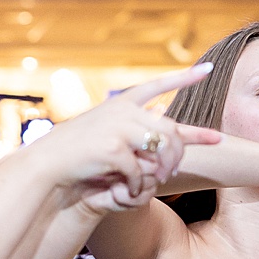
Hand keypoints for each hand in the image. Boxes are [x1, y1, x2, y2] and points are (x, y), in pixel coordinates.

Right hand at [43, 64, 222, 209]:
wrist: (48, 165)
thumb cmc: (78, 150)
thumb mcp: (108, 129)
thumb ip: (136, 123)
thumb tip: (165, 110)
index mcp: (122, 103)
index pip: (158, 84)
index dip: (184, 78)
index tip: (209, 69)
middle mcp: (123, 111)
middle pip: (171, 130)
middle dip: (180, 154)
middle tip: (176, 171)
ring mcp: (118, 128)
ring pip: (163, 150)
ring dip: (164, 170)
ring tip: (161, 180)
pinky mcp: (113, 149)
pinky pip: (141, 171)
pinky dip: (139, 185)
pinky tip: (130, 189)